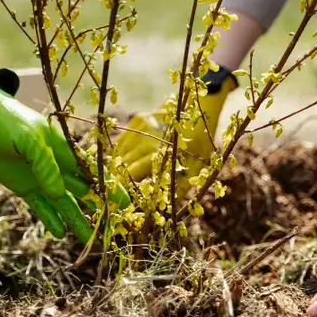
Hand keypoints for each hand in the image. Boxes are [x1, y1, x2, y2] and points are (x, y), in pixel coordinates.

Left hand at [0, 71, 128, 242]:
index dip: (108, 186)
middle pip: (84, 191)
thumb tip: (58, 194)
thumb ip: (44, 164)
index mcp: (63, 150)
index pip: (92, 171)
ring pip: (64, 204)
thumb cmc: (6, 121)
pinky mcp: (25, 187)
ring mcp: (42, 179)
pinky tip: (60, 234)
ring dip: (76, 221)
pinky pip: (41, 208)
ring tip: (88, 241)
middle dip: (99, 207)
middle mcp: (57, 167)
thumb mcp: (26, 139)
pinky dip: (51, 220)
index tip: (123, 203)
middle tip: (113, 226)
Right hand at [114, 71, 235, 196]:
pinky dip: (118, 151)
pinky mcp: (139, 118)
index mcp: (161, 151)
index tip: (119, 198)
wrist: (204, 105)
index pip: (133, 172)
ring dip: (116, 165)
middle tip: (113, 192)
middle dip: (118, 178)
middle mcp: (147, 136)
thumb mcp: (198, 168)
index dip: (125, 186)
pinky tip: (117, 162)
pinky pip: (122, 139)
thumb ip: (181, 189)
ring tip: (112, 179)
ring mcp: (141, 125)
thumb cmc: (203, 141)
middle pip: (123, 162)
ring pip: (119, 150)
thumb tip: (165, 210)